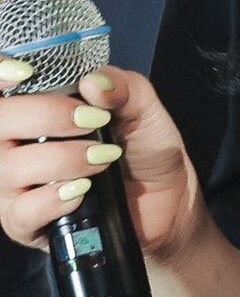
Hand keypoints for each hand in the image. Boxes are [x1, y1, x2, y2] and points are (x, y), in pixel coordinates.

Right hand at [0, 64, 205, 264]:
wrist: (166, 199)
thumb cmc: (146, 149)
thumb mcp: (144, 109)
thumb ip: (123, 88)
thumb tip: (93, 82)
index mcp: (40, 106)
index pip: (2, 87)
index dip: (2, 74)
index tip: (25, 73)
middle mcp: (18, 143)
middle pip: (1, 120)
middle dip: (46, 116)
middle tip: (92, 121)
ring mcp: (17, 185)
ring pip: (11, 167)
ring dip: (63, 160)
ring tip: (103, 159)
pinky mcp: (26, 223)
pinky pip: (21, 211)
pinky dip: (54, 199)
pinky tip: (82, 192)